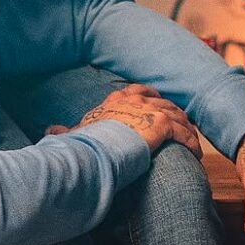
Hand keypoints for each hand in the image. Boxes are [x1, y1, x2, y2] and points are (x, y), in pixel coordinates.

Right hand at [52, 84, 201, 160]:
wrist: (94, 151)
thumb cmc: (83, 144)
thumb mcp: (73, 134)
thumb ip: (64, 131)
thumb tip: (50, 130)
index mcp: (115, 101)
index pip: (137, 92)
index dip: (150, 97)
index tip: (157, 105)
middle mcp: (135, 101)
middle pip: (162, 101)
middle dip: (174, 113)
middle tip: (183, 125)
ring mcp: (150, 111)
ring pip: (177, 116)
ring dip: (186, 129)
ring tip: (192, 141)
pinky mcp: (162, 125)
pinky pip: (183, 133)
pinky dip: (191, 143)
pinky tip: (195, 153)